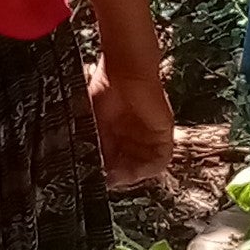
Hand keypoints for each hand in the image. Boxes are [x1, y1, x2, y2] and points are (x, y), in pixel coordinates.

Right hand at [89, 61, 177, 191]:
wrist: (126, 69)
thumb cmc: (107, 86)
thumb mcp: (91, 119)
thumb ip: (93, 142)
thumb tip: (86, 164)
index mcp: (117, 129)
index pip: (114, 158)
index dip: (105, 170)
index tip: (95, 177)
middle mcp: (134, 133)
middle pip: (129, 163)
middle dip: (117, 174)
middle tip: (105, 180)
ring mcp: (149, 133)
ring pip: (143, 164)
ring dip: (131, 173)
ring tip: (117, 177)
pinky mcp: (164, 132)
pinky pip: (160, 159)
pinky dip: (147, 169)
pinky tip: (133, 171)